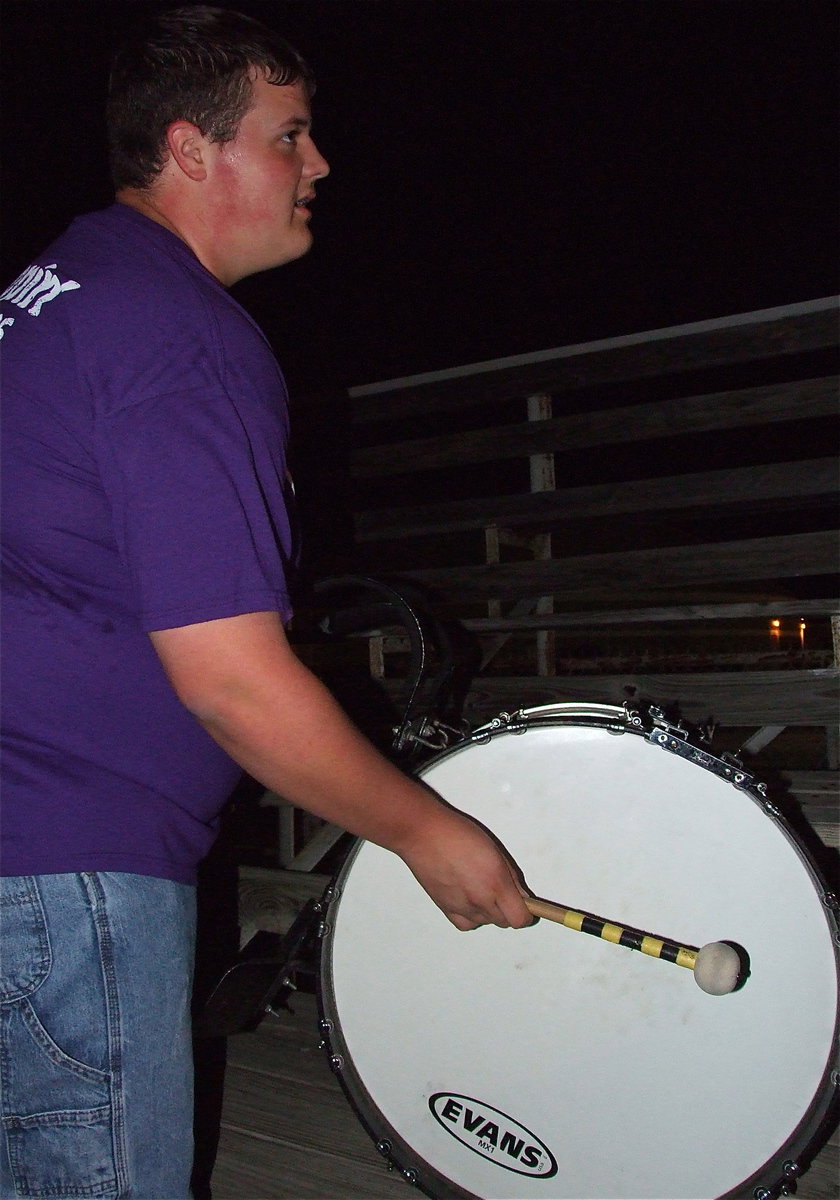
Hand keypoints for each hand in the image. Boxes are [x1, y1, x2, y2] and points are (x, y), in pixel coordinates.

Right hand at [396, 802, 532, 930]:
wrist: (423, 834)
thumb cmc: (457, 833)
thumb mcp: (494, 849)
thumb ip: (511, 876)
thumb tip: (521, 895)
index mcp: (496, 883)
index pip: (520, 918)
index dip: (527, 913)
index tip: (526, 906)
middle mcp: (480, 900)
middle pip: (505, 921)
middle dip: (509, 909)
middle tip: (503, 890)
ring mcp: (461, 907)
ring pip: (486, 922)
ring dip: (490, 911)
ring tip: (481, 888)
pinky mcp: (445, 908)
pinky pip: (467, 925)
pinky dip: (472, 918)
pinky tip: (470, 902)